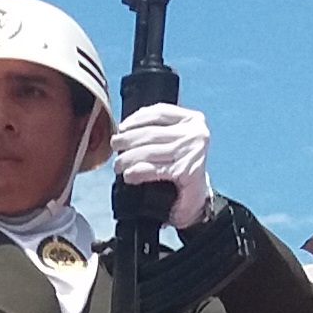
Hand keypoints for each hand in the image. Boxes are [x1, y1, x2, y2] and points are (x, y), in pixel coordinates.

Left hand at [111, 102, 214, 228]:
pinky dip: (137, 171)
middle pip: (152, 132)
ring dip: (128, 158)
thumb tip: (125, 127)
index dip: (137, 119)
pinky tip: (129, 175)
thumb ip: (158, 130)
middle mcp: (196, 133)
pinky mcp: (186, 172)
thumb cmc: (182, 168)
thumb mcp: (175, 142)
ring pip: (149, 151)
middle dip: (128, 139)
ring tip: (118, 165)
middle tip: (115, 146)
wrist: (197, 200)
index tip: (122, 127)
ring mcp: (191, 152)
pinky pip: (153, 169)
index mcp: (193, 120)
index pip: (160, 112)